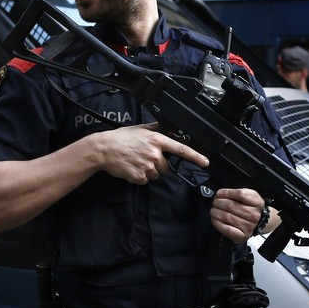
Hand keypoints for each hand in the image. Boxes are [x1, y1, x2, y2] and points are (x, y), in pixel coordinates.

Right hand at [94, 123, 208, 183]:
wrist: (103, 149)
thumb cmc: (120, 138)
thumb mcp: (140, 128)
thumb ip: (156, 129)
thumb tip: (168, 127)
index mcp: (156, 140)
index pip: (180, 149)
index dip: (195, 156)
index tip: (205, 162)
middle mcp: (154, 153)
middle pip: (166, 166)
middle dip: (157, 164)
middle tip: (143, 156)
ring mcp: (147, 166)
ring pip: (155, 174)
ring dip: (148, 170)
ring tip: (135, 161)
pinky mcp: (139, 176)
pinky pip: (145, 180)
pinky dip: (139, 177)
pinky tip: (131, 168)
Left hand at [210, 188, 265, 242]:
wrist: (258, 223)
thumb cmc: (250, 208)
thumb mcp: (249, 196)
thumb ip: (236, 193)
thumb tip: (220, 194)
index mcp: (257, 203)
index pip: (240, 194)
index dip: (227, 193)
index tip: (219, 193)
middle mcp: (254, 215)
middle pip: (231, 206)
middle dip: (218, 202)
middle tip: (215, 202)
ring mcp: (248, 226)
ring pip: (227, 217)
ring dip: (216, 212)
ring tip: (213, 210)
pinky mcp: (241, 235)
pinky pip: (226, 228)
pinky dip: (217, 222)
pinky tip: (215, 218)